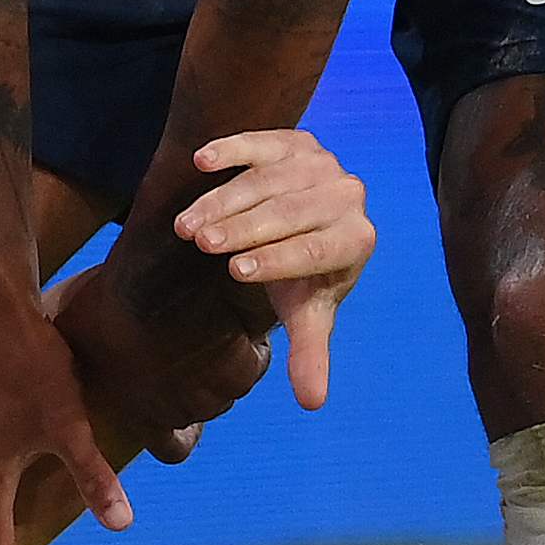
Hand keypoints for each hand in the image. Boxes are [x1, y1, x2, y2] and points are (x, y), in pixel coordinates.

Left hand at [51, 259, 268, 433]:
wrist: (158, 274)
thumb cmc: (109, 301)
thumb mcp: (75, 334)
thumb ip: (72, 362)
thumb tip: (45, 365)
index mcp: (143, 415)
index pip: (175, 446)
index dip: (177, 425)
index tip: (174, 398)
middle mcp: (183, 413)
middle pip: (203, 406)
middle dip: (198, 379)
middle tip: (185, 339)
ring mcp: (218, 393)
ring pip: (230, 382)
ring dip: (223, 358)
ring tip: (203, 318)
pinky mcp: (247, 365)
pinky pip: (253, 357)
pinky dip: (246, 338)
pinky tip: (226, 312)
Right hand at [170, 128, 376, 409]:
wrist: (310, 218)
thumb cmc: (303, 274)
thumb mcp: (305, 311)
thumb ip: (310, 352)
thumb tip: (312, 404)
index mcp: (357, 239)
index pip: (314, 250)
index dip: (276, 260)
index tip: (234, 271)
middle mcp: (348, 195)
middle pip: (289, 212)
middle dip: (242, 227)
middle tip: (200, 244)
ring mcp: (322, 163)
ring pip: (268, 180)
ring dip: (223, 200)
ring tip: (187, 225)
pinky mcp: (295, 140)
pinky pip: (262, 141)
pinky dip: (233, 148)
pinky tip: (201, 161)